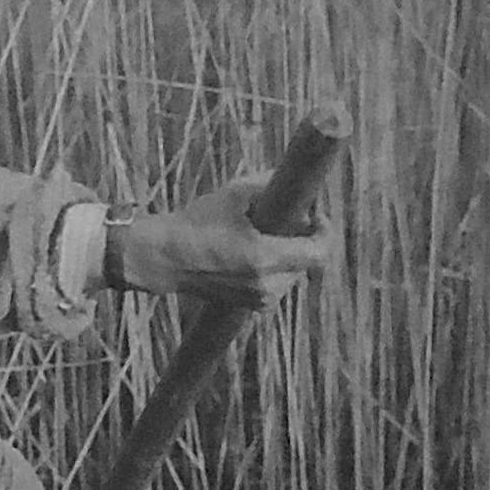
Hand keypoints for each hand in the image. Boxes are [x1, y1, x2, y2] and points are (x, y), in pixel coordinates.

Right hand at [114, 184, 332, 307]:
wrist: (165, 259)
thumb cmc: (196, 224)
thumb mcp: (234, 194)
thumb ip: (269, 185)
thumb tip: (296, 182)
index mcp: (264, 258)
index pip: (318, 253)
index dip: (324, 232)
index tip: (316, 216)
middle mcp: (266, 285)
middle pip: (307, 262)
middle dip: (304, 239)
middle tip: (289, 219)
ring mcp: (260, 300)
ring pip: (294, 274)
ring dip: (290, 254)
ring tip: (265, 236)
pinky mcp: (253, 307)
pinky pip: (279, 284)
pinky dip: (276, 268)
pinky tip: (254, 252)